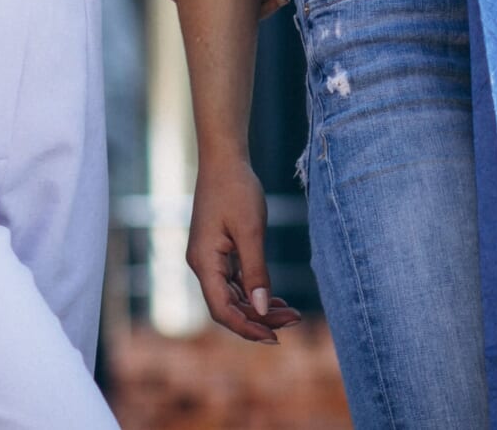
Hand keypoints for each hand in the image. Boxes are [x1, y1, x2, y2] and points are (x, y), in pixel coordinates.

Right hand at [188, 155, 301, 343]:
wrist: (225, 159)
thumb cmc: (237, 189)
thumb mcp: (251, 230)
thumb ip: (256, 271)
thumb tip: (260, 309)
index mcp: (204, 262)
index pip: (222, 310)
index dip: (247, 327)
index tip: (274, 337)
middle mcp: (202, 265)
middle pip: (229, 306)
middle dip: (259, 318)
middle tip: (294, 321)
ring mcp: (209, 259)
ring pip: (233, 296)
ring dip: (259, 307)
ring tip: (291, 313)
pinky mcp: (218, 251)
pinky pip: (235, 281)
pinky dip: (254, 291)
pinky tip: (275, 297)